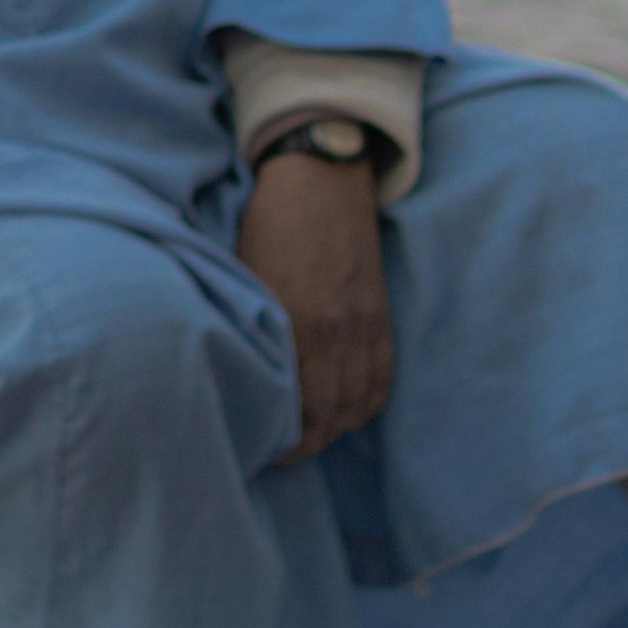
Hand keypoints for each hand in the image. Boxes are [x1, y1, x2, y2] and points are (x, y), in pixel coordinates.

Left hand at [236, 152, 392, 462]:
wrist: (322, 173)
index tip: (261, 450)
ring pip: (358, 405)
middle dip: (306, 446)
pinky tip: (346, 412)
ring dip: (336, 429)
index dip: (280, 443)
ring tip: (310, 437)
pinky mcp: (381, 314)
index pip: (296, 410)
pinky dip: (365, 404)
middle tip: (281, 454)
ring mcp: (364, 324)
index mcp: (296, 323)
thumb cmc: (269, 223)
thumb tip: (246, 381)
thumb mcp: (248, 279)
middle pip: (329, 418)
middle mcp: (335, 331)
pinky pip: (382, 378)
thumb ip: (256, 333)